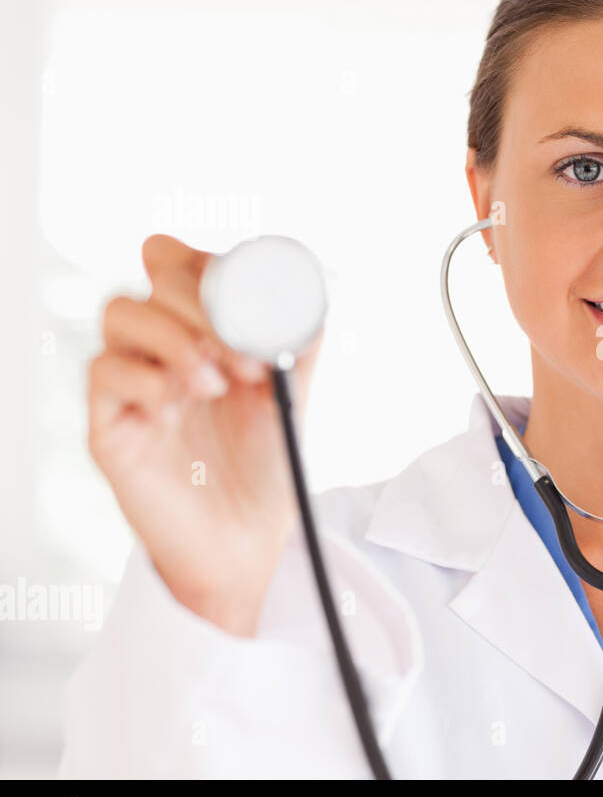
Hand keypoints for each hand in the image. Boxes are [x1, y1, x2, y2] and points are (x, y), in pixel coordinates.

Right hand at [87, 234, 322, 635]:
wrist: (251, 538)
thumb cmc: (268, 463)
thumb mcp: (295, 392)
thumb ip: (298, 339)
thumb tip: (304, 293)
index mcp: (203, 327)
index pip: (180, 258)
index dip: (212, 267)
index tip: (256, 308)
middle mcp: (162, 345)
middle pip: (154, 275)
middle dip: (205, 305)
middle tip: (247, 360)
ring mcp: (132, 380)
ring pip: (120, 312)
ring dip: (175, 338)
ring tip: (217, 386)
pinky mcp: (110, 422)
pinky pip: (104, 372)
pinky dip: (148, 381)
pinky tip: (179, 412)